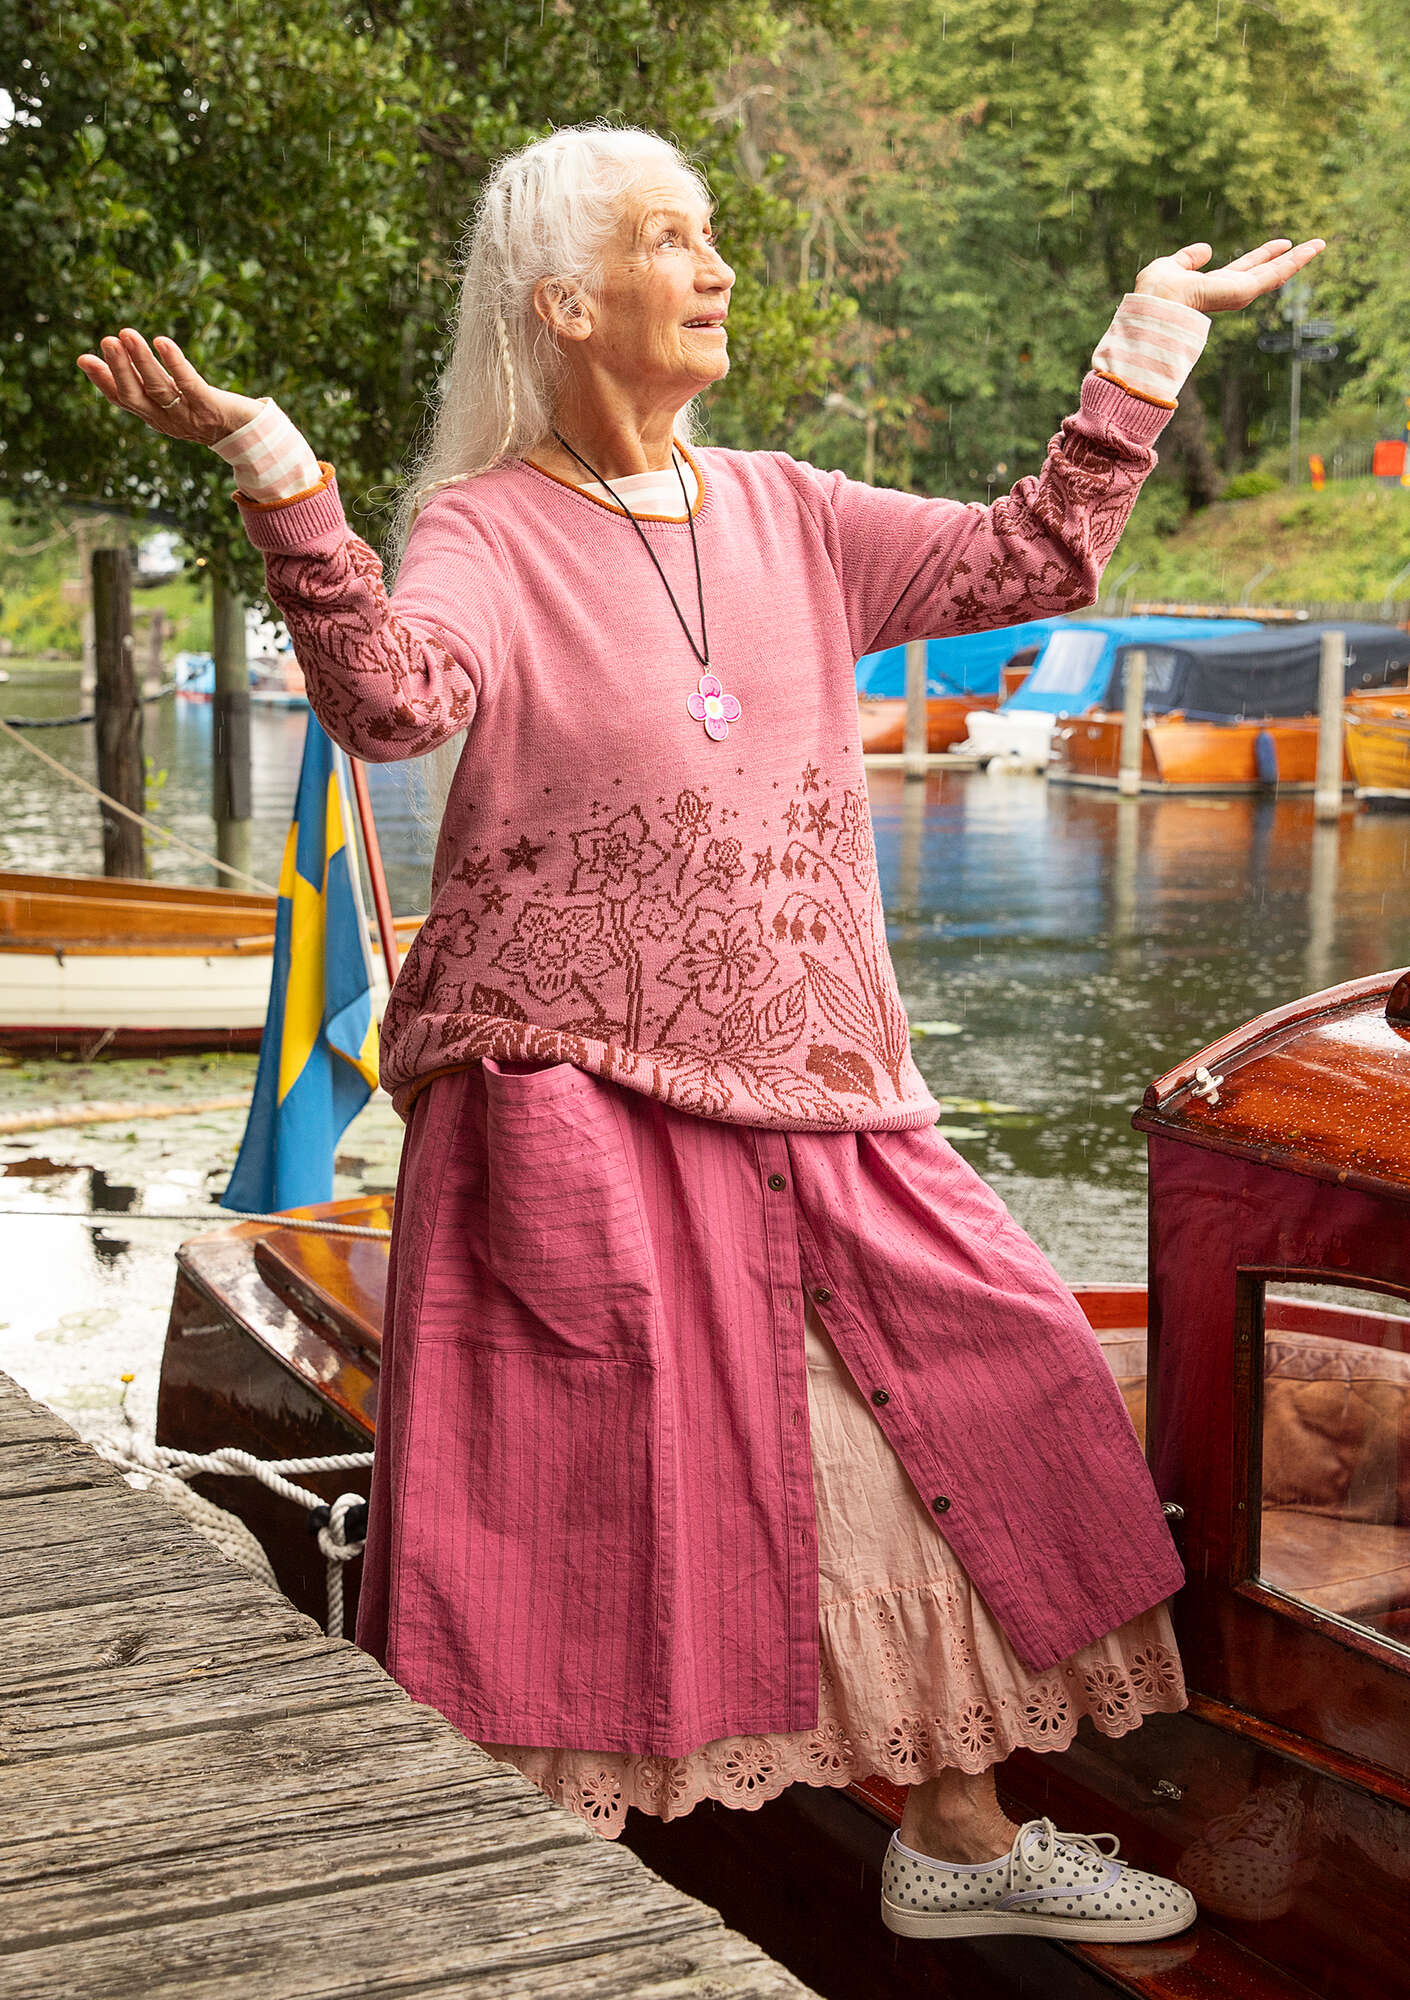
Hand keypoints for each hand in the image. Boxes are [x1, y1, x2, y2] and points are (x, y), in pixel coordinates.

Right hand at [76, 328, 263, 443]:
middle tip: (107, 341)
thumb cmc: (208, 410)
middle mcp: (167, 420)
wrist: (251, 434)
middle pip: (136, 395)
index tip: (84, 359)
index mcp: (155, 417)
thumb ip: (151, 384)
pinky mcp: (209, 407)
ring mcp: (188, 416)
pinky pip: (189, 384)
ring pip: (159, 387)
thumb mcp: (174, 399)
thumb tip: (122, 354)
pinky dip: (175, 363)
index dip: (103, 381)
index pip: (123, 399)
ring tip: (127, 334)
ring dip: (142, 360)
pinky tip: (163, 342)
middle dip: (120, 368)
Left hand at [1133, 237, 1325, 314]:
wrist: (1155, 304)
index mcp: (1214, 285)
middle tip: (1312, 246)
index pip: (1245, 268)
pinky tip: (1313, 248)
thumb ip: (1188, 258)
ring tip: (1320, 244)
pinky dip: (1296, 261)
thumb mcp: (1171, 266)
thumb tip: (1207, 248)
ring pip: (1276, 274)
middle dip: (1288, 259)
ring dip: (1299, 259)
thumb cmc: (1154, 292)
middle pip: (1266, 272)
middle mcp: (1229, 291)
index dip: (1263, 255)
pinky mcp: (1245, 292)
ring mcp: (1239, 293)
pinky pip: (1275, 274)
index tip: (1281, 244)